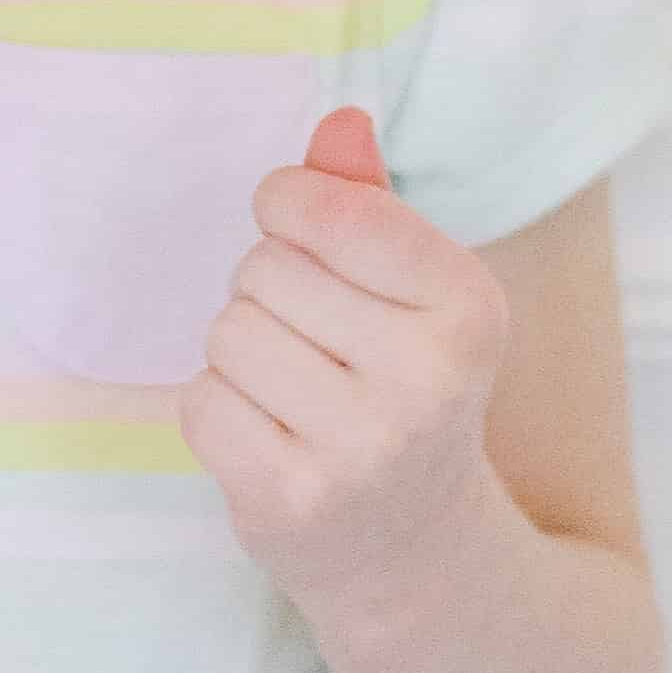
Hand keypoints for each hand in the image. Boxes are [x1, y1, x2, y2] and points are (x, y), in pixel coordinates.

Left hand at [178, 107, 511, 602]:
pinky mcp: (289, 500)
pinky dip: (219, 410)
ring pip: (228, 332)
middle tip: (318, 345)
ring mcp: (359, 448)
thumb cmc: (400, 390)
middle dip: (270, 292)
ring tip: (295, 392)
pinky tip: (271, 437)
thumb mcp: (413, 296)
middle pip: (266, 268)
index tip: (300, 229)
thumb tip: (338, 120)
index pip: (336, 208)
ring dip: (241, 353)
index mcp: (470, 310)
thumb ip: (369, 203)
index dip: (290, 205)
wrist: (413, 552)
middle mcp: (427, 379)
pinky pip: (201, 401)